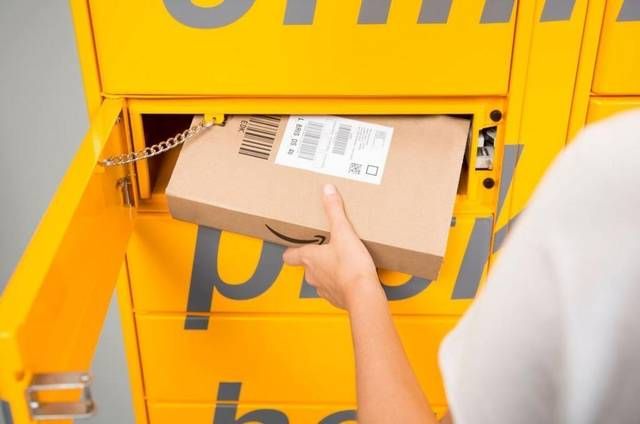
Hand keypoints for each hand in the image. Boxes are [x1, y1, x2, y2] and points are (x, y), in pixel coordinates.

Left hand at [283, 184, 383, 310]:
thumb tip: (327, 190)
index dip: (291, 250)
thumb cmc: (351, 266)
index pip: (289, 256)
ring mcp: (324, 289)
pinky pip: (335, 290)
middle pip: (306, 266)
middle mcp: (312, 275)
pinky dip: (340, 283)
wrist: (364, 295)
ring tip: (341, 261)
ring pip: (320, 279)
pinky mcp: (337, 299)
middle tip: (325, 248)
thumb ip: (334, 210)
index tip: (295, 244)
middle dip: (314, 258)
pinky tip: (351, 276)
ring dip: (327, 271)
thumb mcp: (343, 231)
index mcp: (309, 258)